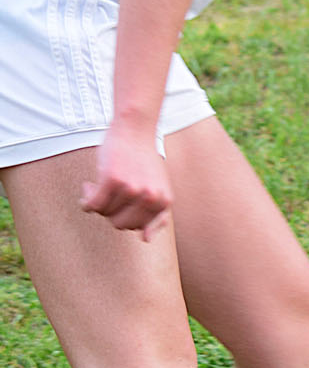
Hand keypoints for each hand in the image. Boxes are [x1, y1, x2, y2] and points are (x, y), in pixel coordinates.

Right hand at [80, 123, 171, 241]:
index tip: (123, 200)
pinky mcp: (112, 181)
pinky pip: (92, 204)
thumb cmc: (143, 159)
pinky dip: (86, 200)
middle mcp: (150, 199)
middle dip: (111, 211)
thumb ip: (156, 213)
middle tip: (109, 192)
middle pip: (119, 224)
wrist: (135, 128)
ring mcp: (131, 190)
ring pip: (104, 213)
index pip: (135, 228)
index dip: (124, 216)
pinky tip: (88, 187)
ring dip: (97, 200)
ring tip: (101, 182)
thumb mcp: (158, 187)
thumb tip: (146, 239)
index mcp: (163, 203)